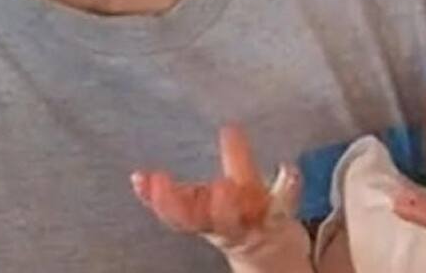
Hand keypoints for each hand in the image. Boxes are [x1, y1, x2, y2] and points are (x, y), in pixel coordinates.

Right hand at [132, 125, 309, 269]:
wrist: (270, 256)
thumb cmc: (230, 222)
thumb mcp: (200, 207)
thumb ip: (173, 193)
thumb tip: (138, 177)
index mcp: (202, 220)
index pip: (175, 213)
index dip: (158, 198)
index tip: (142, 177)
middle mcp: (223, 226)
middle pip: (200, 221)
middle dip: (184, 204)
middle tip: (168, 181)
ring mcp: (250, 224)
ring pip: (236, 220)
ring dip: (226, 206)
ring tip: (223, 184)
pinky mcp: (278, 218)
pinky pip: (283, 203)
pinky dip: (287, 185)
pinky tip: (288, 168)